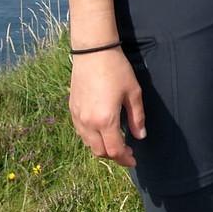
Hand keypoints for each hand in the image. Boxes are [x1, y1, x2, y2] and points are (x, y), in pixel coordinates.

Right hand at [69, 48, 146, 167]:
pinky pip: (81, 133)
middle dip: (114, 155)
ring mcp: (77, 118)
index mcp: (105, 120)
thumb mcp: (133, 92)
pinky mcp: (71, 110)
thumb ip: (137, 117)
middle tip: (127, 151)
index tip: (134, 159)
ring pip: (88, 144)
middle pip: (100, 151)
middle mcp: (88, 123)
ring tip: (116, 141)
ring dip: (102, 147)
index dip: (125, 158)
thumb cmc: (117, 70)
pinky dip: (92, 138)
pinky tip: (103, 130)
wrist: (93, 52)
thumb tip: (140, 136)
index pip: (114, 150)